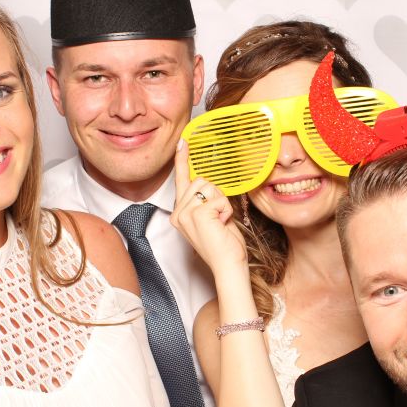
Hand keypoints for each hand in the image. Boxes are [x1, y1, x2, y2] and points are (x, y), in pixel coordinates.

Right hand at [171, 141, 248, 275]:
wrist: (228, 264)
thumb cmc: (224, 244)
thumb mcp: (213, 218)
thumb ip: (206, 200)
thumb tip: (207, 183)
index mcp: (180, 213)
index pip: (182, 180)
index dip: (182, 159)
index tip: (182, 142)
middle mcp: (178, 213)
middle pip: (201, 180)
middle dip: (217, 195)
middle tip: (219, 218)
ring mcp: (185, 214)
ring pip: (210, 187)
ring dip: (222, 202)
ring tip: (220, 221)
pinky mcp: (197, 214)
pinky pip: (218, 198)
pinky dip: (226, 209)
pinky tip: (222, 224)